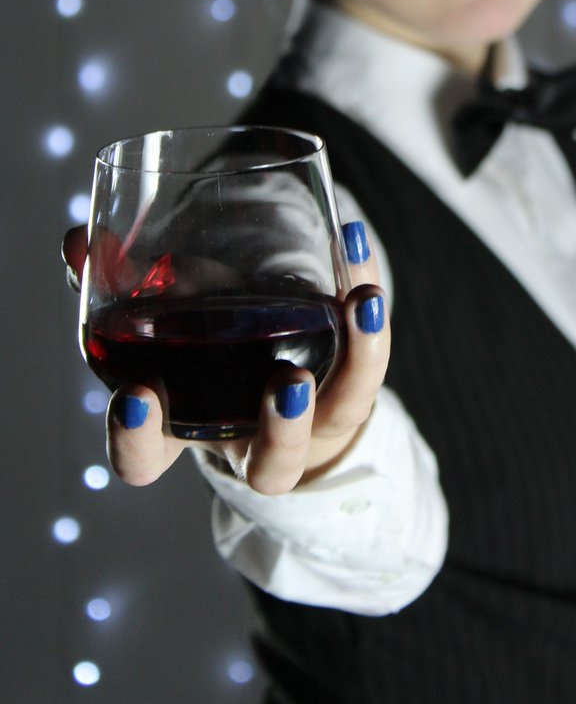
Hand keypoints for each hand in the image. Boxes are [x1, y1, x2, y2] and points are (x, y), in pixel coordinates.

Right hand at [62, 222, 389, 492]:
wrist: (269, 374)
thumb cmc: (201, 354)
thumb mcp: (156, 324)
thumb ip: (116, 286)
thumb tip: (76, 240)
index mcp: (189, 432)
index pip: (150, 457)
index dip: (139, 439)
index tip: (137, 396)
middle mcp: (256, 441)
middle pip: (273, 462)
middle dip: (280, 426)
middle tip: (283, 381)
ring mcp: (313, 422)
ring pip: (342, 412)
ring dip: (356, 358)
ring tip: (359, 304)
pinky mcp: (352, 390)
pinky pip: (371, 358)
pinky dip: (371, 312)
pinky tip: (362, 260)